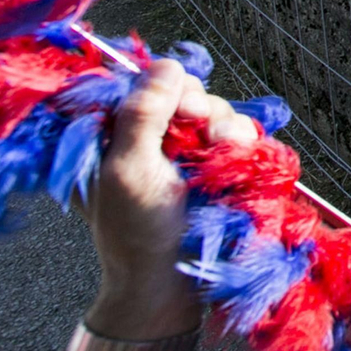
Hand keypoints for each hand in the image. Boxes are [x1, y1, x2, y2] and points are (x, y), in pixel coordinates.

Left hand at [84, 59, 257, 339]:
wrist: (171, 286)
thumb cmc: (139, 235)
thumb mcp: (129, 171)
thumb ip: (143, 114)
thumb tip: (167, 65)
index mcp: (108, 135)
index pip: (140, 82)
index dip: (166, 87)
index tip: (182, 109)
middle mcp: (144, 137)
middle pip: (183, 92)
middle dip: (202, 110)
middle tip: (207, 137)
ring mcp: (180, 151)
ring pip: (213, 111)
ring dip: (227, 127)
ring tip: (227, 153)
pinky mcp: (211, 164)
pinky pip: (234, 133)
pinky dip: (242, 142)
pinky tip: (240, 159)